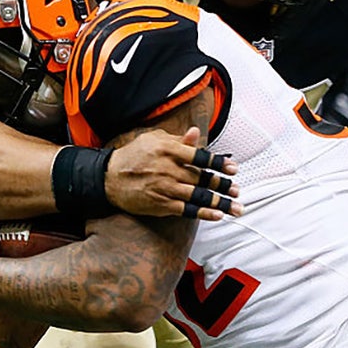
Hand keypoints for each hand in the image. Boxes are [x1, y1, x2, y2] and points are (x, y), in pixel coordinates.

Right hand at [105, 127, 242, 221]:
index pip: (200, 156)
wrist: (109, 177)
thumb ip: (177, 139)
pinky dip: (203, 213)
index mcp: (169, 150)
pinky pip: (187, 210)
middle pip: (202, 178)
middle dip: (223, 185)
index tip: (233, 168)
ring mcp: (165, 188)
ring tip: (236, 207)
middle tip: (238, 189)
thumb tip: (196, 133)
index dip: (219, 163)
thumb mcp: (154, 140)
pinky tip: (217, 215)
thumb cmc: (134, 155)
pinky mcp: (161, 204)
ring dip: (220, 202)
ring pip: (198, 196)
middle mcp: (169, 169)